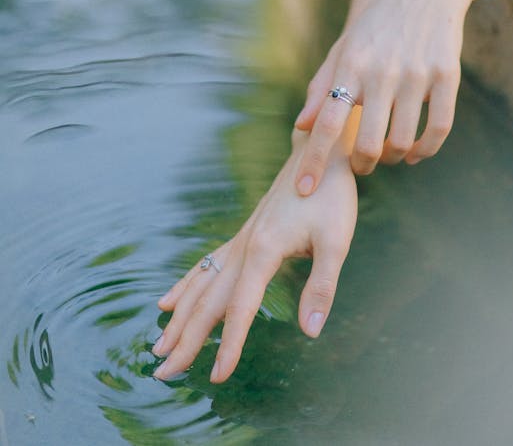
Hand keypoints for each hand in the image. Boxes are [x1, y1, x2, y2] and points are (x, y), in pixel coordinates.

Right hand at [152, 133, 356, 382]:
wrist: (319, 153)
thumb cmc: (331, 196)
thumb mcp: (337, 241)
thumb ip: (321, 286)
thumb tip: (310, 332)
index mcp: (264, 250)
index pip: (240, 307)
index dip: (229, 344)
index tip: (217, 377)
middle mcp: (244, 246)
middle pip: (209, 301)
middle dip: (185, 339)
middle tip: (162, 374)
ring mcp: (240, 240)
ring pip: (200, 284)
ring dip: (179, 318)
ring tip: (158, 346)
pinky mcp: (244, 235)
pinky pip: (206, 265)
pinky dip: (185, 286)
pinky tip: (167, 301)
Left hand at [294, 0, 471, 192]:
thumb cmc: (378, 23)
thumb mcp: (345, 47)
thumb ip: (321, 86)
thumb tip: (300, 127)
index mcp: (351, 64)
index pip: (326, 122)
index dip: (314, 160)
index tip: (304, 190)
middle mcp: (381, 70)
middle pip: (365, 141)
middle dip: (361, 164)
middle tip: (362, 164)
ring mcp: (416, 73)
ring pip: (402, 141)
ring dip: (393, 157)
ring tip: (389, 153)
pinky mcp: (447, 75)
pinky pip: (438, 129)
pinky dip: (426, 150)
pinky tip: (417, 151)